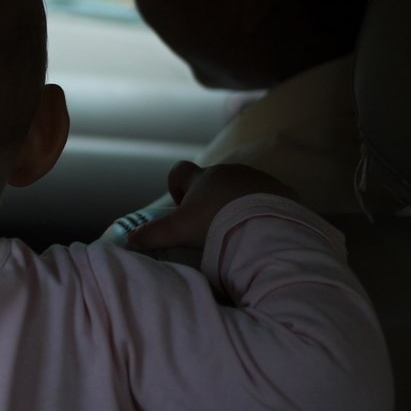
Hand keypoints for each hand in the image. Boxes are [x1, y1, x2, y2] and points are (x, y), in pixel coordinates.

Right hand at [127, 160, 296, 250]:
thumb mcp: (178, 231)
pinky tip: (261, 230)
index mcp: (201, 178)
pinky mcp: (280, 190)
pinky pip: (267, 197)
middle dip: (209, 200)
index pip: (180, 170)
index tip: (182, 208)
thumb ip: (153, 234)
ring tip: (238, 232)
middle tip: (210, 228)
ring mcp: (256, 178)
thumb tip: (130, 240)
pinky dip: (262, 209)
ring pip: (240, 188)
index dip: (176, 187)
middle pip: (212, 181)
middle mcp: (228, 172)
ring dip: (236, 204)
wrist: (265, 225)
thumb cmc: (215, 223)